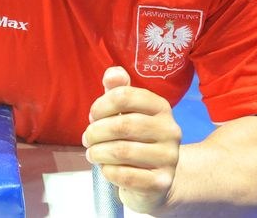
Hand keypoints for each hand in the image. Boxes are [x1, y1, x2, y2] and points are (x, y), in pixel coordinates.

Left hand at [81, 67, 181, 213]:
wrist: (155, 180)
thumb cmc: (135, 140)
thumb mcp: (126, 113)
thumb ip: (118, 91)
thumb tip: (112, 73)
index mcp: (160, 107)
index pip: (125, 96)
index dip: (100, 105)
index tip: (92, 116)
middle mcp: (170, 130)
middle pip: (122, 125)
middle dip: (95, 132)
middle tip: (86, 139)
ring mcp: (169, 157)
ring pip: (122, 151)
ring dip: (98, 153)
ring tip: (92, 154)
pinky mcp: (162, 182)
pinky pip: (126, 175)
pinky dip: (108, 171)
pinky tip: (106, 169)